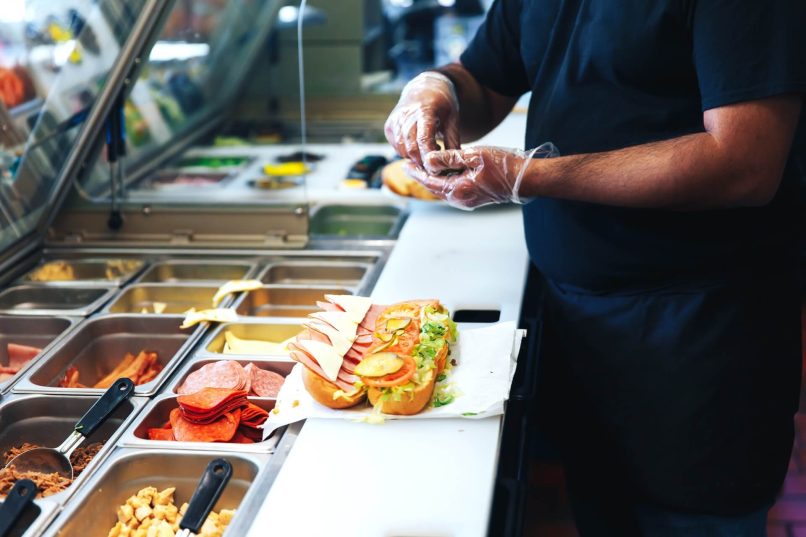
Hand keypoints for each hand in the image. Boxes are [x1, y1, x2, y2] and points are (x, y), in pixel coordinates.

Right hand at [384, 72, 460, 166]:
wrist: (424, 88)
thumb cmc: (442, 104)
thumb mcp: (453, 119)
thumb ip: (453, 142)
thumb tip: (456, 165)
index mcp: (424, 110)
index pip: (423, 140)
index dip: (430, 157)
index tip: (438, 168)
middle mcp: (405, 115)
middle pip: (411, 148)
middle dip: (422, 162)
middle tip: (435, 166)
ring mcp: (395, 121)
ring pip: (402, 150)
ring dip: (415, 158)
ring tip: (429, 152)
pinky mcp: (389, 127)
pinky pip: (397, 148)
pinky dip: (407, 153)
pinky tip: (419, 147)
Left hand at [406, 143, 558, 209]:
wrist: (526, 179)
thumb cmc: (504, 165)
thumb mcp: (474, 156)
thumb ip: (449, 159)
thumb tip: (428, 161)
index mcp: (459, 190)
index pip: (429, 182)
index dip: (416, 172)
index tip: (404, 163)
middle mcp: (461, 200)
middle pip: (434, 188)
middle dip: (421, 176)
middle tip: (409, 165)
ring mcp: (468, 201)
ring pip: (444, 190)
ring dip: (432, 179)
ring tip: (423, 167)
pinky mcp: (475, 199)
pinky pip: (454, 190)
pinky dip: (445, 181)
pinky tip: (443, 172)